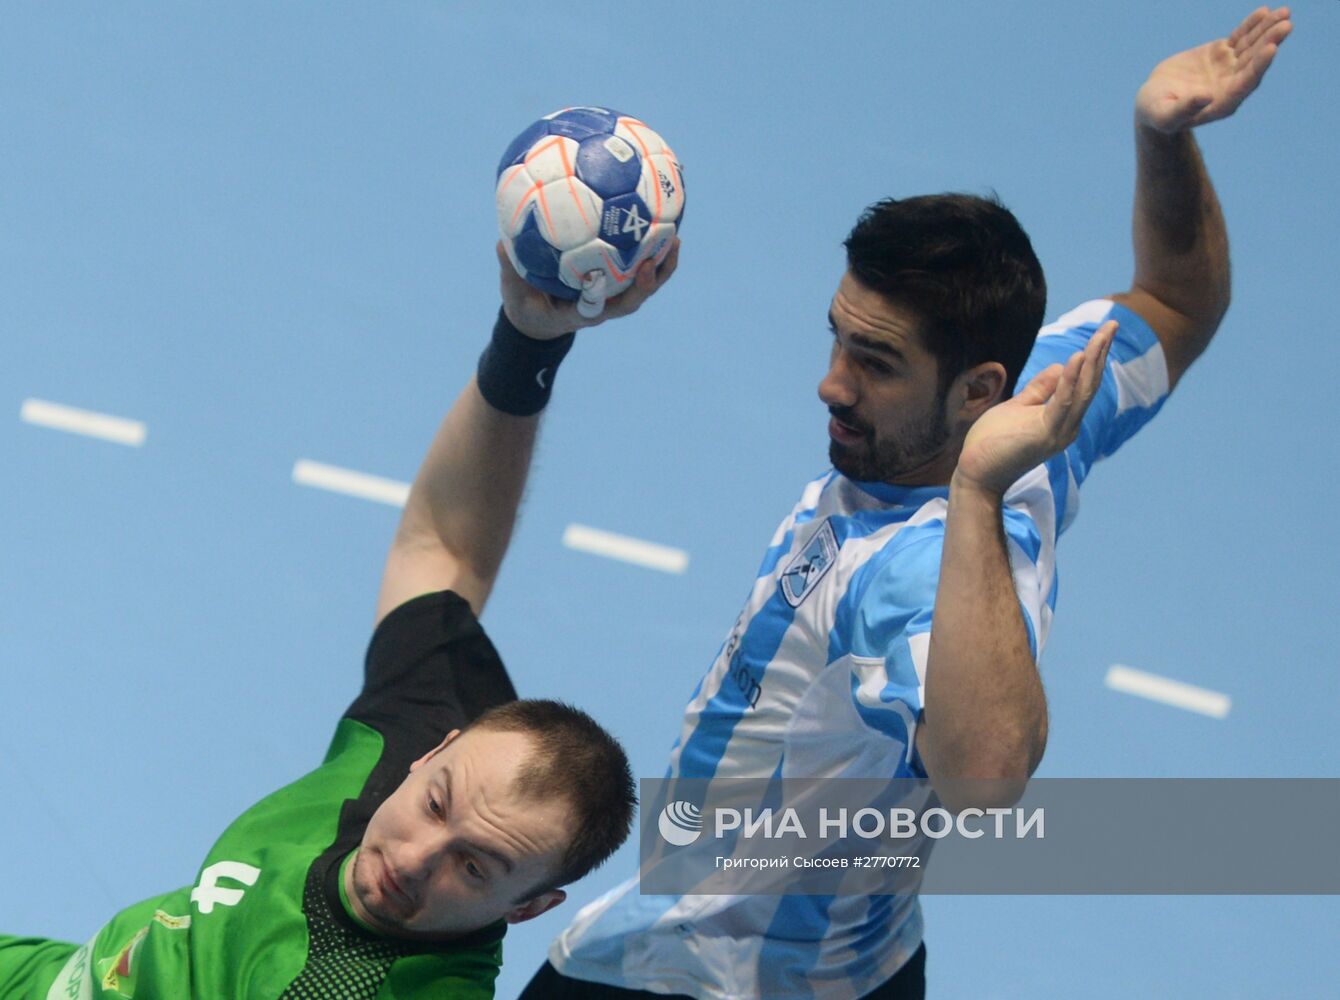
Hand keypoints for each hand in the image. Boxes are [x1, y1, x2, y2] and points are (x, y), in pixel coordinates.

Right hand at [496, 239, 680, 340]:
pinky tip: (658, 223)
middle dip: (649, 280)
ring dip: (661, 264)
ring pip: (642, 285)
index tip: (619, 276)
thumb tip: (502, 242)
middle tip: (660, 254)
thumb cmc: (526, 306)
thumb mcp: (513, 293)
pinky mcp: (615, 283)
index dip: (614, 295)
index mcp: (579, 313)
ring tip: (675, 237)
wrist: (537, 319)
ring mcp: (610, 296)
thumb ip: (510, 270)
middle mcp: (601, 306)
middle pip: (632, 298)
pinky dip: (649, 249)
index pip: (600, 308)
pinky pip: (636, 267)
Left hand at [953, 321, 1115, 496]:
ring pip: (1082, 392)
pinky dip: (1070, 380)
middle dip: (1100, 353)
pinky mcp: (1045, 435)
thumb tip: (1061, 366)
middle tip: (1112, 325)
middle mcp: (1068, 427)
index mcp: (1063, 419)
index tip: (1105, 331)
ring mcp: (1059, 432)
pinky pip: (1062, 403)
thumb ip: (1040, 390)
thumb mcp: (1019, 407)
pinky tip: (1076, 359)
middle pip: (1089, 384)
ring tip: (1102, 336)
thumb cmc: (994, 442)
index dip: (1094, 357)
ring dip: (1092, 362)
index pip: (1084, 384)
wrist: (976, 472)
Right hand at [1135, 6, 1291, 133]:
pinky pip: (1240, 37)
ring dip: (1268, 30)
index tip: (1271, 48)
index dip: (1259, 66)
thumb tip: (1205, 96)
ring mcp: (1228, 68)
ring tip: (1284, 13)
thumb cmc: (1157, 114)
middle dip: (1270, 42)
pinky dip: (1252, 25)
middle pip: (1255, 62)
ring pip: (1252, 46)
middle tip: (1285, 25)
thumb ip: (1184, 109)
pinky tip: (1264, 12)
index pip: (1246, 82)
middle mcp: (1232, 84)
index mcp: (1223, 103)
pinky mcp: (1221, 54)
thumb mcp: (1165, 115)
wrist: (1154, 102)